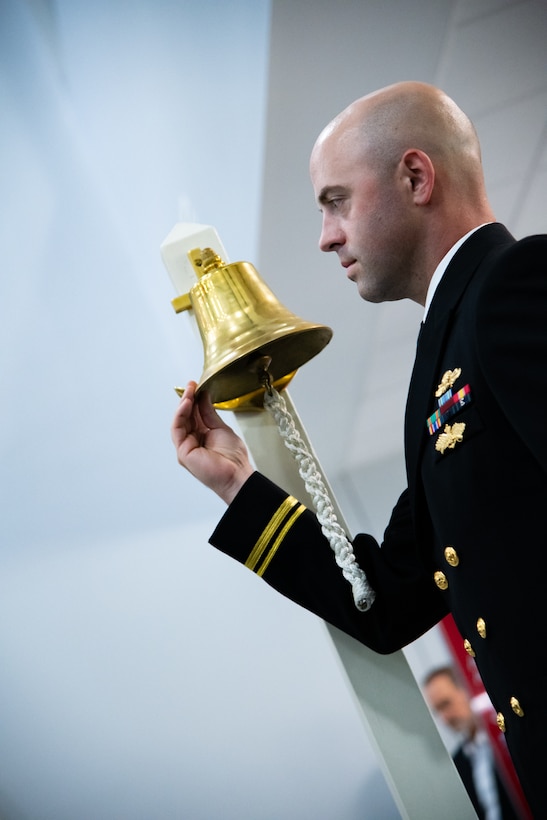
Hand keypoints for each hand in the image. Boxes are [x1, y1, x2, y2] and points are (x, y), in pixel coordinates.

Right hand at [171, 381, 253, 503]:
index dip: (194, 400)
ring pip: (179, 421)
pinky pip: (177, 430)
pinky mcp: (183, 452)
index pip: (193, 415)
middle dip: (188, 399)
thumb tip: (203, 396)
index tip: (197, 386)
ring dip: (183, 404)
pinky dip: (180, 415)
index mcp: (201, 436)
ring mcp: (186, 447)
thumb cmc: (232, 458)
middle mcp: (192, 441)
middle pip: (185, 417)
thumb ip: (209, 413)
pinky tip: (187, 403)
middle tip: (192, 385)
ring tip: (190, 391)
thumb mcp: (220, 428)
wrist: (237, 474)